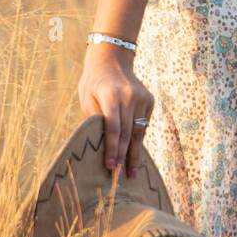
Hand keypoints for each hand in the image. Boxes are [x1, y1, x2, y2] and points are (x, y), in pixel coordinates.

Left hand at [77, 41, 154, 175]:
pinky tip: (135, 153)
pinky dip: (138, 139)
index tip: (111, 167)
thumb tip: (104, 147)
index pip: (113, 128)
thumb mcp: (87, 98)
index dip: (113, 150)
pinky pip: (143, 125)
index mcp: (111, 96)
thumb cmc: (93, 83)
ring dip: (135, 153)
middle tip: (121, 176)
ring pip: (138, 132)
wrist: (112, 60)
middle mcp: (129, 96)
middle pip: (127, 133)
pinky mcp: (149, 100)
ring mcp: (142, 98)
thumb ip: (96, 120)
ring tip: (133, 172)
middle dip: (124, 156)